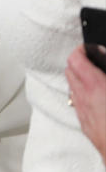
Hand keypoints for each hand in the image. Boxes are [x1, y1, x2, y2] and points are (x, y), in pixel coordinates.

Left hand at [66, 44, 105, 162]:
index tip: (90, 48)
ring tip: (96, 78)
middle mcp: (83, 96)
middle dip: (79, 62)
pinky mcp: (85, 123)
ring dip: (80, 78)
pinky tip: (96, 98)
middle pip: (70, 70)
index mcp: (95, 85)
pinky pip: (77, 102)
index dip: (82, 50)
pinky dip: (82, 95)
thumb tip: (104, 55)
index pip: (76, 58)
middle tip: (93, 60)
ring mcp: (82, 110)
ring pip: (72, 86)